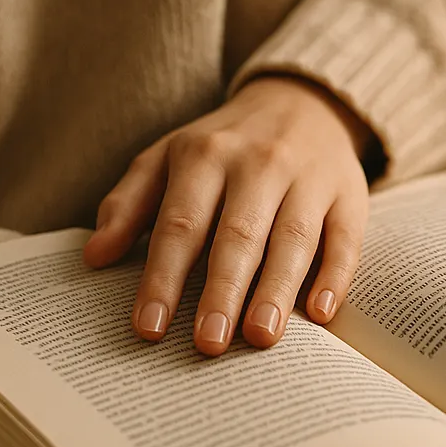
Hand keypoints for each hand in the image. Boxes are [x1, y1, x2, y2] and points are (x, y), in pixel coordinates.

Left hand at [83, 76, 374, 355]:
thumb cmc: (224, 145)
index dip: (163, 277)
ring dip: (276, 290)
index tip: (149, 328)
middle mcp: (260, 163)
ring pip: (294, 238)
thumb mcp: (168, 156)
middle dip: (222, 291)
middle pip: (239, 234)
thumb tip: (95, 257)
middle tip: (208, 344)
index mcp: (206, 155)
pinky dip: (335, 275)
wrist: (303, 102)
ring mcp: (310, 178)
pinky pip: (346, 238)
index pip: (181, 223)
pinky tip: (320, 313)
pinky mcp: (350, 195)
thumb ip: (129, 202)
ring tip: (260, 338)